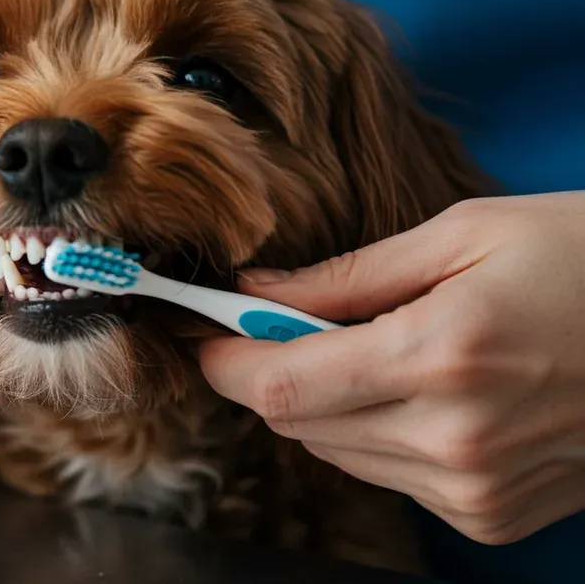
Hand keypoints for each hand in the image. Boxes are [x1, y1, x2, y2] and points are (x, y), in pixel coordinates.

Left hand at [199, 192, 584, 544]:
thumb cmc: (583, 258)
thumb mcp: (462, 236)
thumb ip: (343, 277)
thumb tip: (251, 294)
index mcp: (441, 357)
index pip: (279, 386)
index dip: (224, 361)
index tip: (205, 331)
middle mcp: (455, 441)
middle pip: (297, 424)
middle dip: (273, 373)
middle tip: (286, 323)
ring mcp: (477, 490)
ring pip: (336, 453)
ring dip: (325, 404)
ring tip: (377, 348)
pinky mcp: (492, 516)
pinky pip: (389, 476)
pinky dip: (377, 435)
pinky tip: (421, 391)